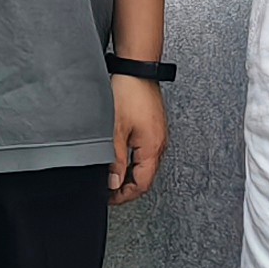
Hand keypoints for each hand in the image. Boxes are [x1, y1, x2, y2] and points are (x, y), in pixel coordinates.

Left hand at [109, 74, 168, 203]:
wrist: (137, 68)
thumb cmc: (129, 93)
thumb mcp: (115, 130)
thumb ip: (114, 160)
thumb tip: (113, 183)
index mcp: (152, 148)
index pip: (141, 184)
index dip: (124, 196)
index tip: (109, 198)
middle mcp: (159, 144)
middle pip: (146, 177)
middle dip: (127, 187)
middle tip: (108, 190)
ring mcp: (158, 135)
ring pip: (146, 165)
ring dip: (130, 173)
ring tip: (112, 175)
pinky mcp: (154, 127)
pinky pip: (146, 152)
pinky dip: (134, 160)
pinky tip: (121, 157)